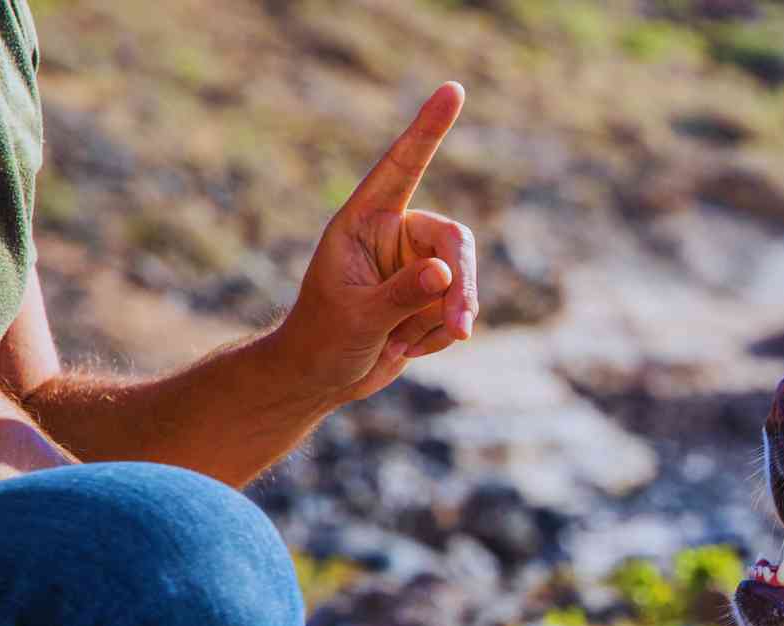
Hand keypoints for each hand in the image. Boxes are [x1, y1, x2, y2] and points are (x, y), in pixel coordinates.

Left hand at [272, 82, 480, 406]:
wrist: (320, 377)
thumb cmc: (323, 340)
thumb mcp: (357, 318)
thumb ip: (401, 294)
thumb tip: (445, 271)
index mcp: (363, 221)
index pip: (402, 166)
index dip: (427, 129)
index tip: (453, 90)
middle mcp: (394, 235)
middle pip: (454, 242)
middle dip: (460, 286)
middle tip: (460, 327)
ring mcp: (414, 265)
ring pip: (462, 279)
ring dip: (446, 318)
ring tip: (408, 346)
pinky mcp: (430, 296)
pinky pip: (457, 308)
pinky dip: (439, 334)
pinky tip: (405, 348)